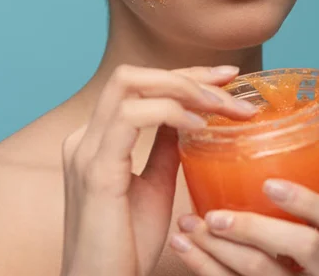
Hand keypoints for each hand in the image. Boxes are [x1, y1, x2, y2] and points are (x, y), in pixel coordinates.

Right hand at [59, 63, 255, 275]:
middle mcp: (87, 135)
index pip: (141, 85)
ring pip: (131, 84)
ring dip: (184, 88)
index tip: (227, 76)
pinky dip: (169, 112)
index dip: (185, 74)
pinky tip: (199, 126)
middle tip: (231, 82)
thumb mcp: (155, 186)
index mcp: (99, 137)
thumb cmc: (126, 244)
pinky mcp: (95, 169)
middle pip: (134, 74)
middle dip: (187, 73)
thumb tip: (189, 118)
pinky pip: (132, 118)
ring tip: (223, 107)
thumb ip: (166, 148)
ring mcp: (87, 149)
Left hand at [171, 180, 318, 274]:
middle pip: (303, 248)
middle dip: (255, 228)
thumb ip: (293, 198)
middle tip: (215, 215)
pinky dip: (203, 265)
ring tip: (186, 223)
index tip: (270, 184)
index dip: (308, 202)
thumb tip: (240, 137)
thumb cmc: (300, 243)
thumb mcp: (313, 225)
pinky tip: (183, 245)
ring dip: (218, 247)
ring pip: (262, 273)